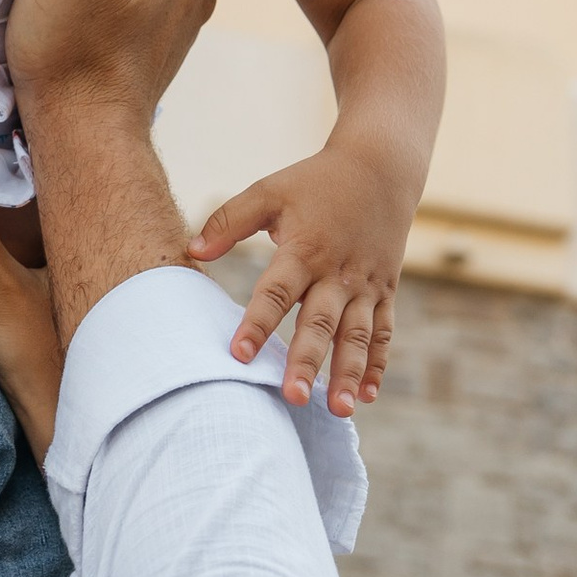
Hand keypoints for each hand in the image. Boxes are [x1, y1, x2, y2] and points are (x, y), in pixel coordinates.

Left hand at [190, 140, 413, 415]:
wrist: (381, 166)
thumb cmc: (316, 181)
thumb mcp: (270, 191)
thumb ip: (229, 220)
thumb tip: (191, 251)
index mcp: (305, 249)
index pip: (276, 292)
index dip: (257, 323)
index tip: (239, 355)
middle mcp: (337, 273)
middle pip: (320, 323)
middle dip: (306, 362)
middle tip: (291, 398)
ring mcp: (365, 285)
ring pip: (357, 336)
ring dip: (348, 373)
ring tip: (338, 410)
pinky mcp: (384, 291)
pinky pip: (383, 332)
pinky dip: (376, 364)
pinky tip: (366, 396)